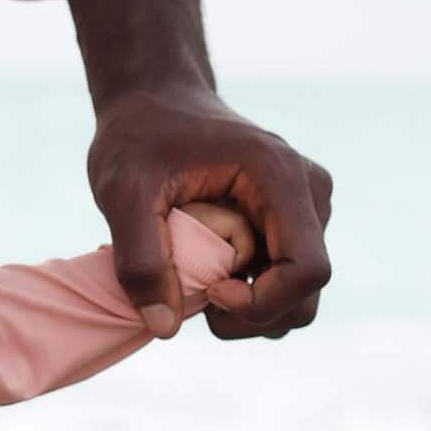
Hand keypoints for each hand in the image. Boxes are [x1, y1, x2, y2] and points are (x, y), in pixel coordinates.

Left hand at [88, 84, 332, 340]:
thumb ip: (139, 260)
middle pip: (306, 293)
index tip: (209, 293)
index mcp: (280, 179)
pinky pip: (282, 282)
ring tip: (195, 288)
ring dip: (248, 313)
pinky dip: (246, 298)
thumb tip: (165, 328)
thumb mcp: (122, 194)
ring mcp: (303, 210)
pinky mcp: (288, 222)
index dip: (260, 303)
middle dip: (251, 317)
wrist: (155, 102)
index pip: (308, 270)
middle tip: (195, 300)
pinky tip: (204, 278)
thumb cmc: (138, 138)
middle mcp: (308, 194)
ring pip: (297, 296)